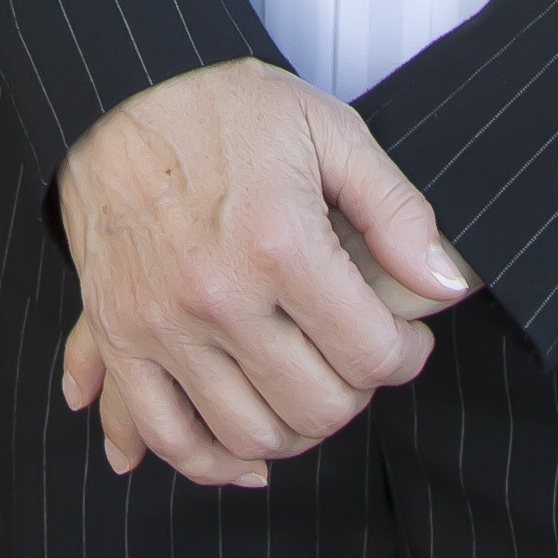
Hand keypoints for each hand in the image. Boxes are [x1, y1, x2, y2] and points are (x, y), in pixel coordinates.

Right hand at [52, 58, 472, 487]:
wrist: (113, 95)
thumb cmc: (220, 108)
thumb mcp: (327, 129)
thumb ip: (395, 210)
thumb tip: (444, 284)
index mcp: (278, 243)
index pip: (370, 354)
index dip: (406, 356)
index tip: (405, 338)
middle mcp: (219, 297)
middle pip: (317, 408)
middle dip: (356, 394)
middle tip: (357, 360)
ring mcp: (163, 326)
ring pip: (250, 436)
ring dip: (297, 431)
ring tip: (310, 392)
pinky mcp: (123, 340)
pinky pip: (168, 436)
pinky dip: (210, 463)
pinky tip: (243, 454)